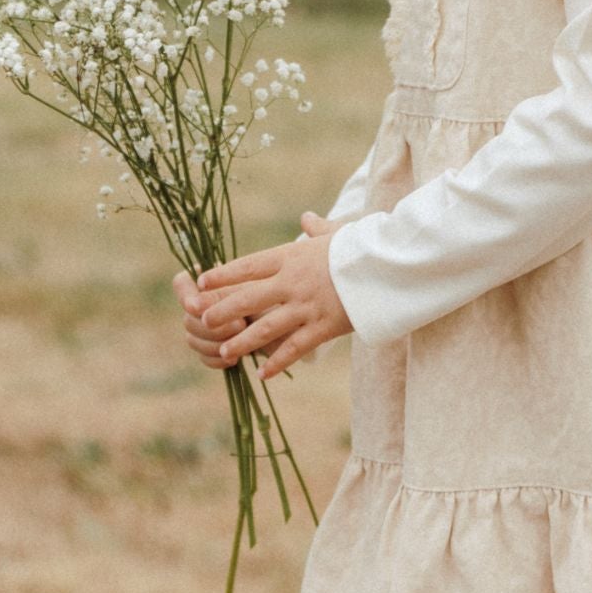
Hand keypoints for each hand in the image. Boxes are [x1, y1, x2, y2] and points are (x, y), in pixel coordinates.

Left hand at [175, 214, 351, 380]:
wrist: (389, 263)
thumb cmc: (364, 245)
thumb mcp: (337, 232)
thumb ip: (317, 229)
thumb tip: (307, 218)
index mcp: (293, 256)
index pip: (249, 266)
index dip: (223, 275)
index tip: (201, 281)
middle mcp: (293, 282)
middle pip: (248, 297)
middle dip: (223, 310)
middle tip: (202, 320)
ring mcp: (307, 306)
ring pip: (266, 327)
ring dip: (243, 341)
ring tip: (223, 352)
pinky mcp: (324, 326)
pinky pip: (295, 348)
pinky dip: (278, 362)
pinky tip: (262, 374)